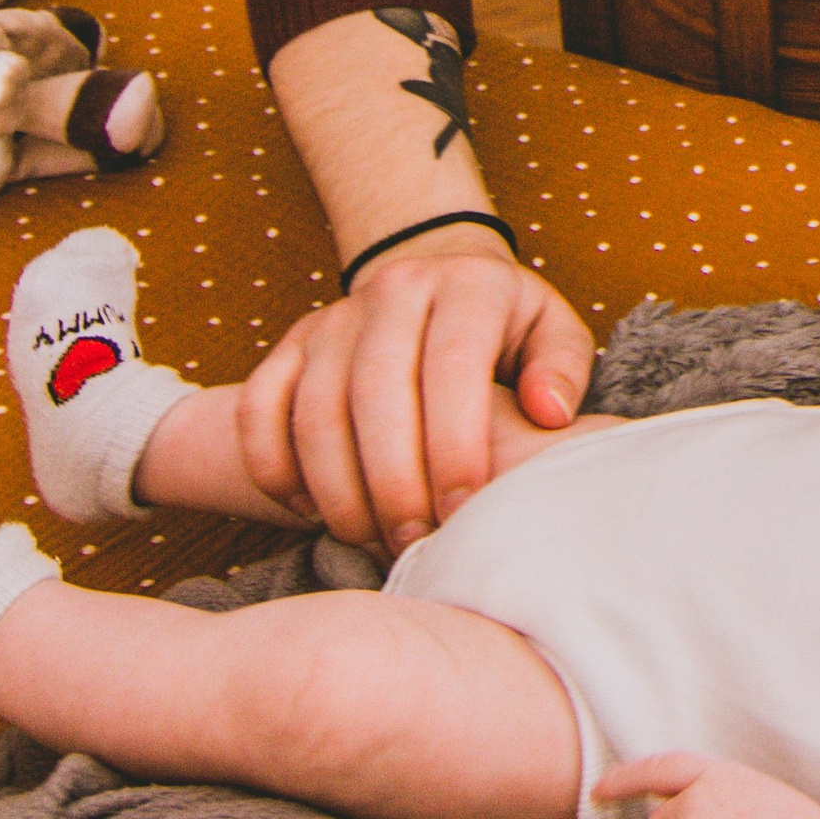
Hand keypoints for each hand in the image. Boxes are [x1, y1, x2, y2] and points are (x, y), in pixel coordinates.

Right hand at [234, 240, 595, 554]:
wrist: (438, 277)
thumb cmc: (505, 328)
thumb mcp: (552, 332)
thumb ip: (560, 369)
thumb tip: (549, 413)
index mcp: (467, 286)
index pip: (453, 365)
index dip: (453, 445)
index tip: (462, 511)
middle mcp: (395, 290)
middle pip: (375, 392)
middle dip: (393, 482)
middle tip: (413, 541)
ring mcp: (334, 317)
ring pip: (315, 410)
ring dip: (338, 489)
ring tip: (372, 539)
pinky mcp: (290, 345)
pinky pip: (259, 411)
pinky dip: (275, 469)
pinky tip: (310, 511)